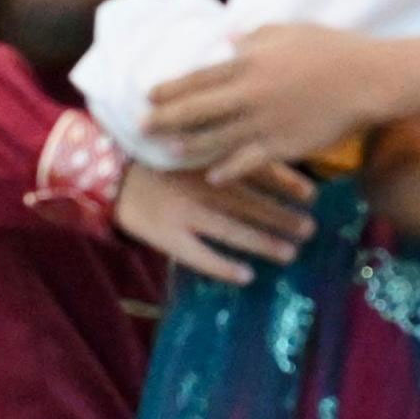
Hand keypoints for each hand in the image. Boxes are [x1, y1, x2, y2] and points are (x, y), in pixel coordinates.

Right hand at [113, 161, 318, 286]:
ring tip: (290, 253)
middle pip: (251, 203)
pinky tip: (246, 276)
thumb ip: (224, 148)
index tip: (312, 195)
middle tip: (310, 230)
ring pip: (232, 230)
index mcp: (210, 160)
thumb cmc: (157, 156)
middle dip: (283, 217)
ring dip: (264, 242)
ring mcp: (184, 213)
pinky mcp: (166, 237)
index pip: (256, 169)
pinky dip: (223, 266)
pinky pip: (199, 255)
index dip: (288, 183)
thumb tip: (268, 154)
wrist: (107, 171)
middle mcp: (202, 186)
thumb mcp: (192, 142)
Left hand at [148, 24, 402, 184]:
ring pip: (215, 139)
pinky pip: (247, 161)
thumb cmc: (333, 48)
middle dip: (165, 119)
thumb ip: (254, 36)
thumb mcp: (289, 30)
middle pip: (196, 111)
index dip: (170, 89)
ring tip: (168, 152)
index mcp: (248, 63)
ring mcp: (264, 123)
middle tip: (141, 128)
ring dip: (189, 146)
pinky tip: (213, 175)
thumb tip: (228, 40)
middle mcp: (248, 95)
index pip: (198, 78)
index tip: (147, 95)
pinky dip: (227, 169)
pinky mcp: (283, 145)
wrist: (369, 79)